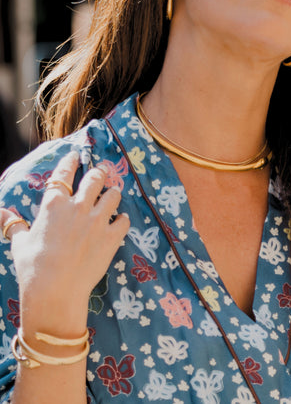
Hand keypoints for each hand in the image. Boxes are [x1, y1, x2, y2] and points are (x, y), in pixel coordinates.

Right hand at [0, 151, 129, 334]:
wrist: (55, 290)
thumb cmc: (33, 266)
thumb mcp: (20, 242)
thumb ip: (13, 224)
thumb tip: (1, 213)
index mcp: (54, 204)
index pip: (64, 173)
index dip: (70, 161)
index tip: (75, 155)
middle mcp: (78, 207)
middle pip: (94, 179)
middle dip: (99, 172)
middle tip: (102, 171)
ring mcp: (97, 221)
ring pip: (113, 195)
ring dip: (114, 192)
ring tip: (114, 192)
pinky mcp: (111, 237)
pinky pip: (123, 221)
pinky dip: (122, 219)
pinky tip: (120, 220)